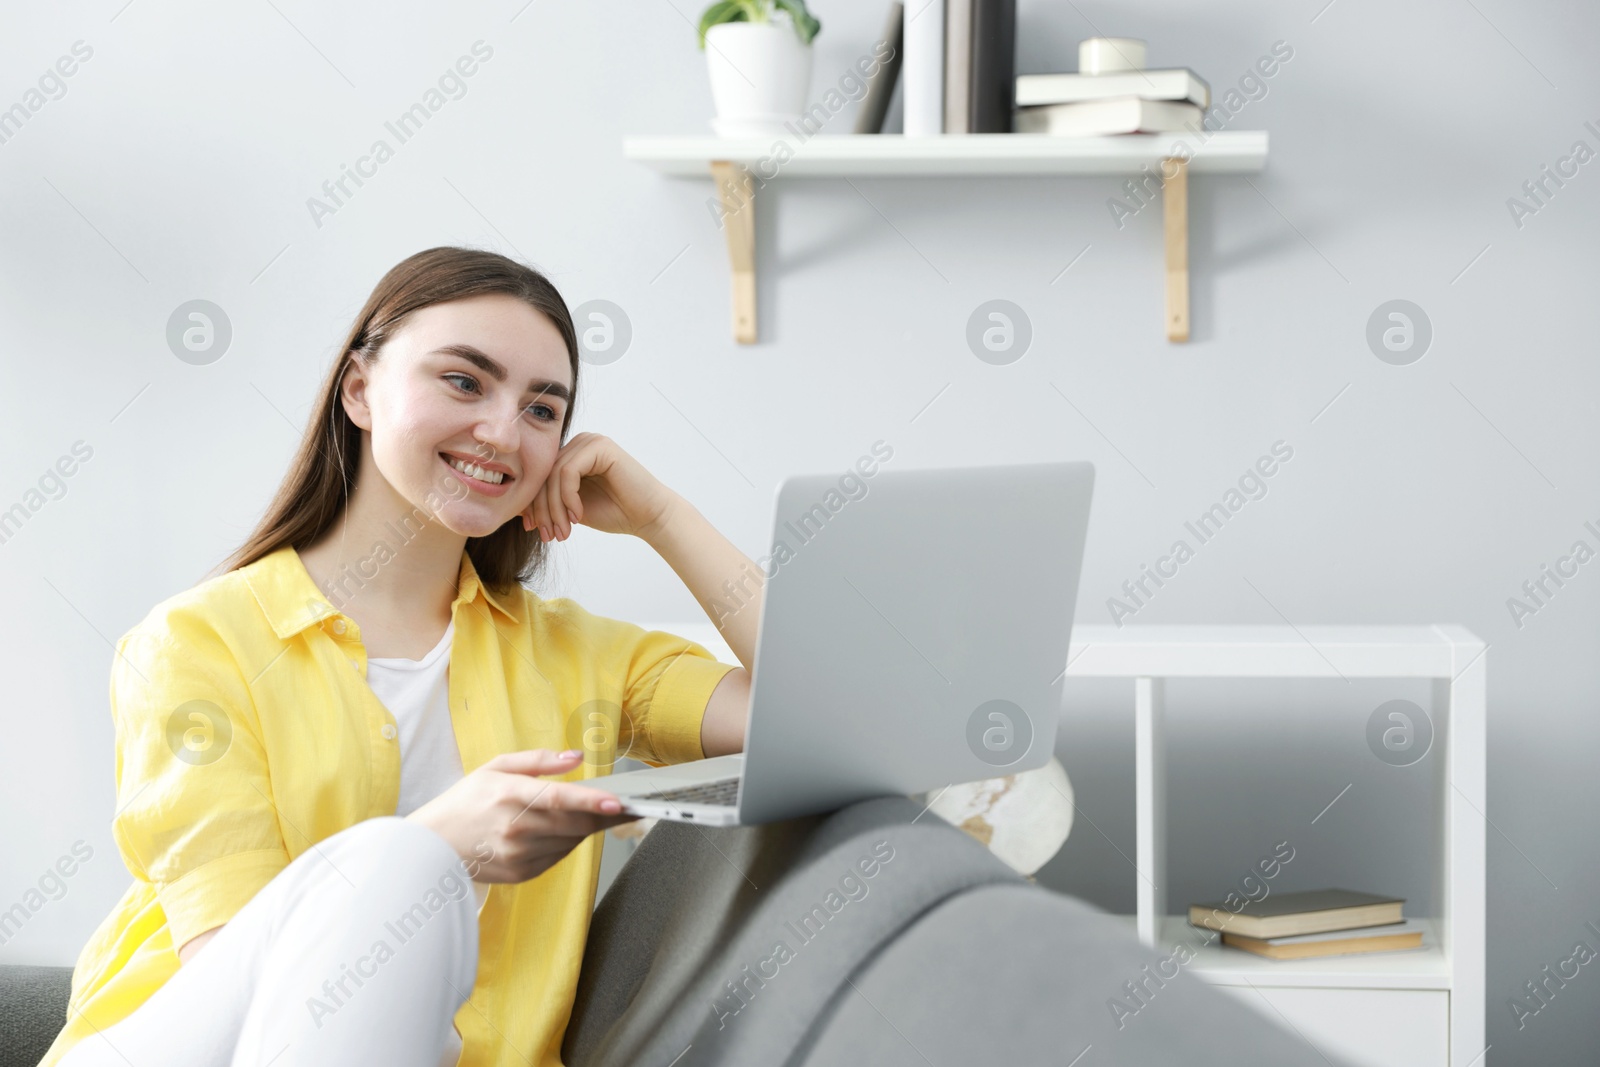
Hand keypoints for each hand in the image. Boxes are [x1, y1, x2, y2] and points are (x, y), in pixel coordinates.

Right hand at [405, 749, 639, 883]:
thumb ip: (538, 760)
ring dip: (585, 827)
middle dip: (602, 814)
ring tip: (593, 812)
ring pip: (570, 841)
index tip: (618, 802)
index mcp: (508, 795)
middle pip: (573, 824)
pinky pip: (558, 856)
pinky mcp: (521, 873)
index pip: (558, 800)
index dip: (591, 802)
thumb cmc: (466, 800)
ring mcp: (518, 855)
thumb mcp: (496, 767)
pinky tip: (562, 830)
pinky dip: (567, 842)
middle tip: (621, 804)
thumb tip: (575, 756)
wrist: (432, 846)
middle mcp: (514, 828)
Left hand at [520, 432, 678, 542]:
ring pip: (553, 475)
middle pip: (543, 475)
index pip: (539, 476)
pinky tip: (577, 515)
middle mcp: (579, 443)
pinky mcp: (600, 446)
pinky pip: (568, 472)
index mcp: (571, 455)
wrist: (648, 517)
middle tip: (548, 535)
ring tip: (563, 531)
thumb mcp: (571, 509)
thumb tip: (515, 508)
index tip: (534, 529)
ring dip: (554, 508)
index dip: (532, 503)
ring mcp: (590, 442)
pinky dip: (568, 497)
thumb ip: (548, 503)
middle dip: (542, 509)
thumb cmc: (615, 512)